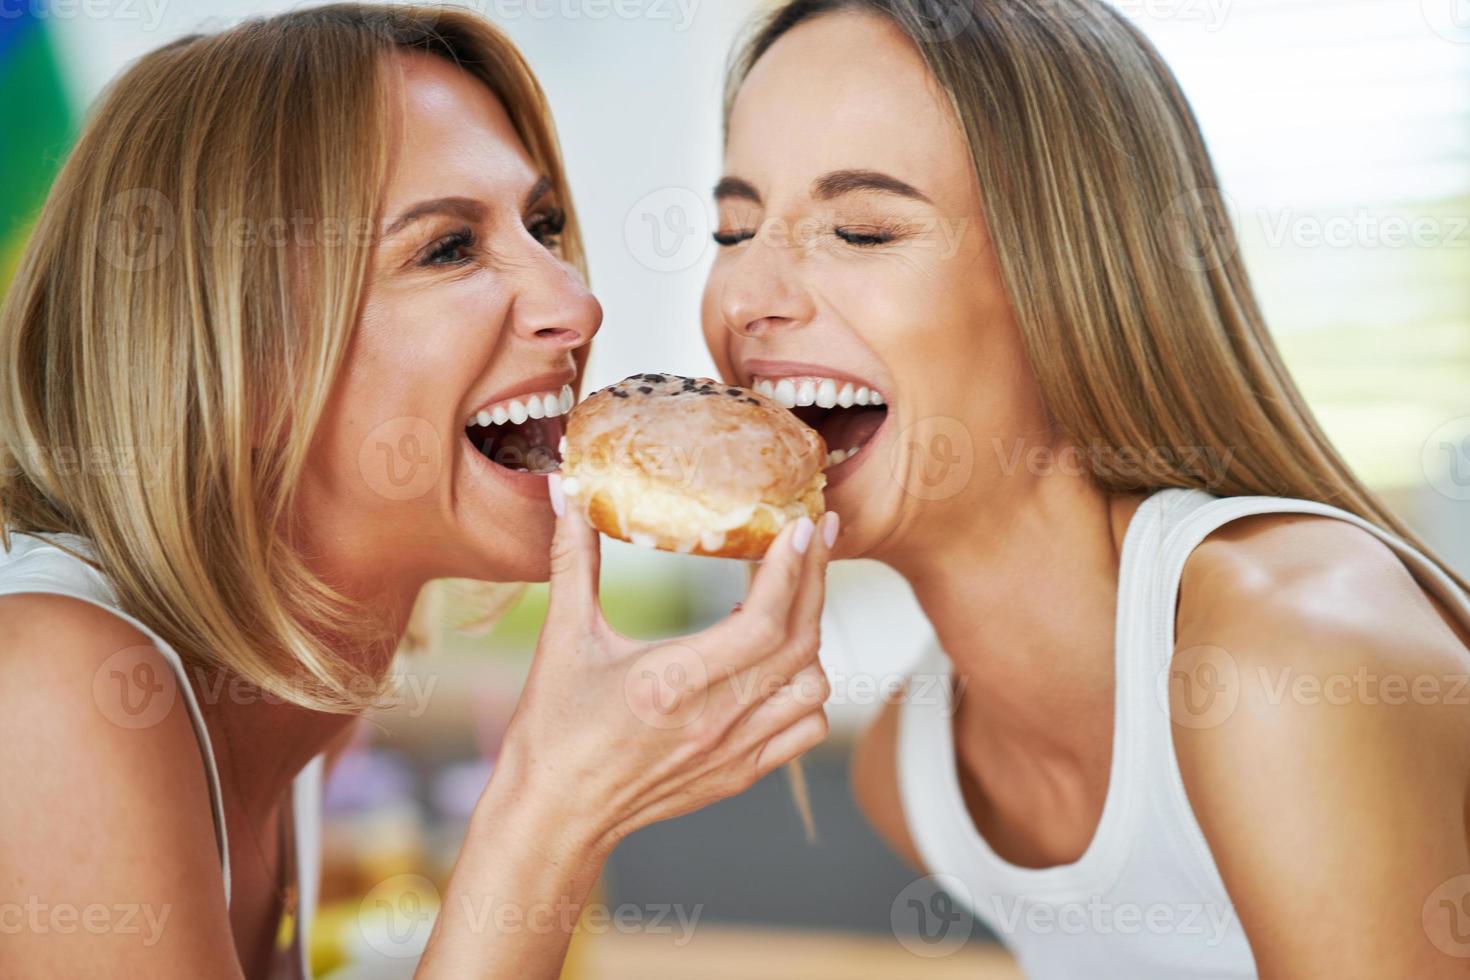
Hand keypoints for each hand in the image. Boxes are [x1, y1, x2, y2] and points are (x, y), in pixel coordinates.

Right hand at [496, 475, 837, 853]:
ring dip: (810, 635)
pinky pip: (804, 728)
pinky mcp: (739, 772)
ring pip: (812, 686)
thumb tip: (565, 491)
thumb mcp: (562, 638)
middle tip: (815, 535)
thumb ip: (572, 559)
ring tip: (790, 598)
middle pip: (800, 643)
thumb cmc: (553, 730)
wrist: (553, 815)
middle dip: (814, 581)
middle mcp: (714, 720)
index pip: (763, 622)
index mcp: (672, 683)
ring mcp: (733, 751)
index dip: (790, 571)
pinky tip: (780, 662)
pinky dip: (806, 689)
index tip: (800, 527)